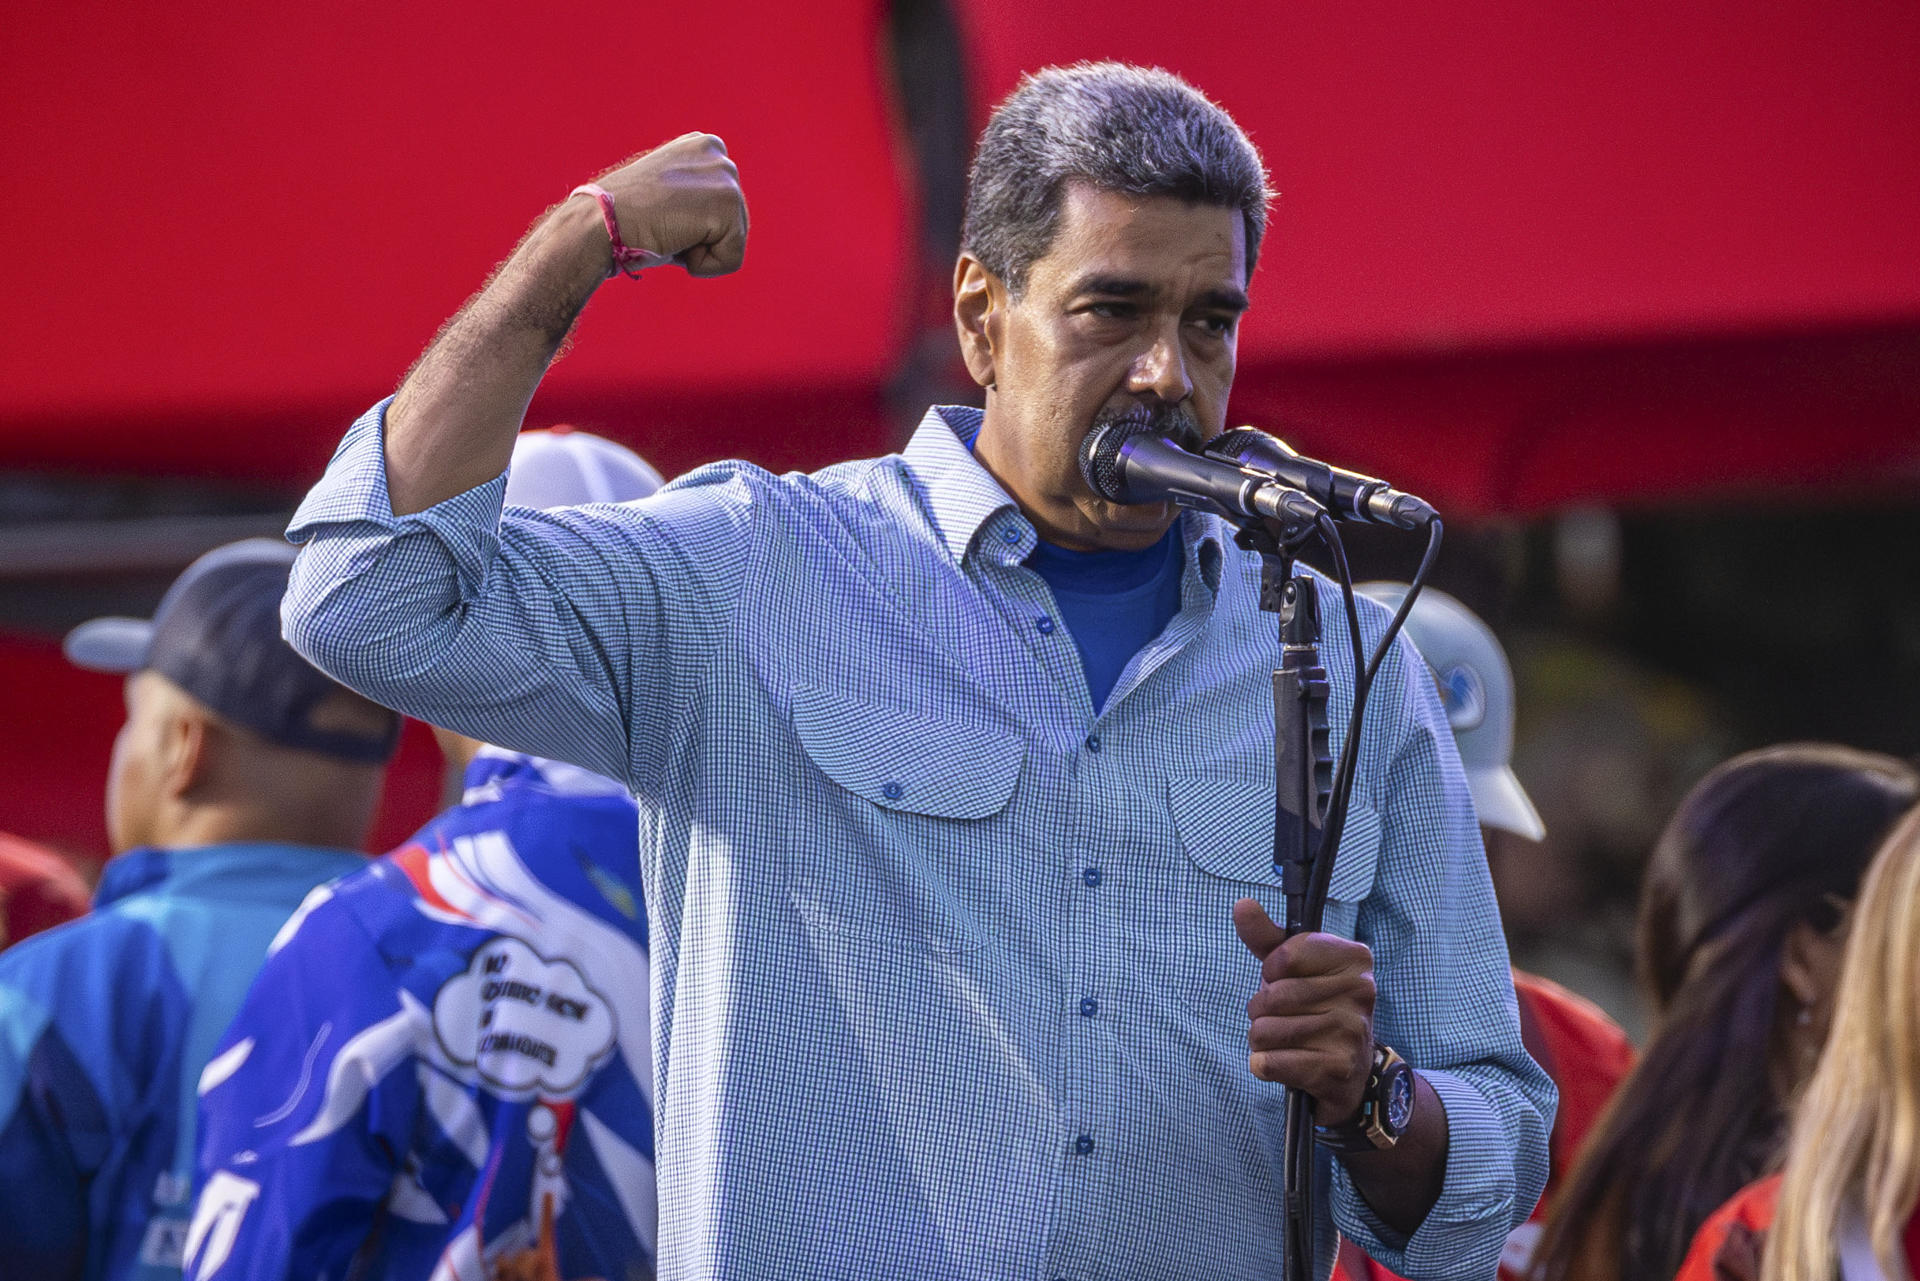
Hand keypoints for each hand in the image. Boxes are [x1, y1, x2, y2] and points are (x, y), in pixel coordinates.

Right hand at [587, 132, 748, 276]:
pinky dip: (704, 266)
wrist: (601, 223)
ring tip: (667, 230)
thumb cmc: (624, 219)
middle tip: (661, 225)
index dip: (692, 225)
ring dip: (698, 251)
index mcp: (702, 146)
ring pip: (733, 242)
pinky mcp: (727, 204)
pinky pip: (732, 259)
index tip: (660, 214)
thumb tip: (709, 220)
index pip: (721, 207)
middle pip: (733, 224)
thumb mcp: (666, 196)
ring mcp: (725, 176)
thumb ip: (694, 198)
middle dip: (699, 239)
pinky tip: (675, 242)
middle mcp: (717, 153)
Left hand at [1232, 898, 1376, 1124]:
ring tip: (1285, 1041)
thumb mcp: (1294, 968)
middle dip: (1262, 1009)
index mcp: (1354, 958)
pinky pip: (1271, 1062)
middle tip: (1284, 1017)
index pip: (1283, 956)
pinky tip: (1280, 1063)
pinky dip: (1263, 1064)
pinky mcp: (1337, 1068)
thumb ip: (1267, 937)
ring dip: (1261, 1038)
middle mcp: (1361, 991)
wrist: (1350, 1072)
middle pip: (1272, 995)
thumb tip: (1242, 905)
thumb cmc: (1316, 1008)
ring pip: (1265, 1030)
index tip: (1286, 980)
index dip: (1272, 971)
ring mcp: (1351, 1031)